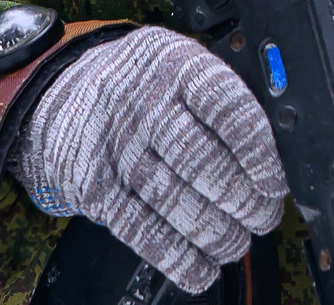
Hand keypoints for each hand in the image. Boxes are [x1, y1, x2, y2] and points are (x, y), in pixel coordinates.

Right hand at [9, 27, 285, 291]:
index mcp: (176, 64)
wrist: (59, 94)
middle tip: (263, 217)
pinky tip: (201, 268)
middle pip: (202, 161)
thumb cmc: (140, 84)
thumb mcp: (179, 63)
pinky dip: (176, 258)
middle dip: (243, 201)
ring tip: (236, 243)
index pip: (226, 108)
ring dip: (216, 234)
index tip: (274, 183)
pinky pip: (141, 230)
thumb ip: (220, 99)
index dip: (258, 152)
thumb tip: (273, 158)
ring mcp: (116, 147)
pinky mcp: (94, 187)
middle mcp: (143, 103)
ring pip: (174, 201)